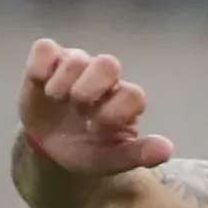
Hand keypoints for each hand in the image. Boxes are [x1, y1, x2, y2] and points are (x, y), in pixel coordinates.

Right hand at [20, 40, 175, 177]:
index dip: (114, 114)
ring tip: (57, 101)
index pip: (133, 95)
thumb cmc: (85, 149)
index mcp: (124, 100)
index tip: (96, 131)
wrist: (48, 147)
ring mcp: (77, 63)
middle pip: (109, 64)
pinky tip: (40, 85)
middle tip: (78, 111)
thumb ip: (138, 155)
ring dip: (62, 85)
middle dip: (90, 91)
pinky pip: (45, 48)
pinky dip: (40, 67)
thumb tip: (166, 149)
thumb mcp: (109, 159)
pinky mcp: (50, 57)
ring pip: (76, 58)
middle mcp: (105, 77)